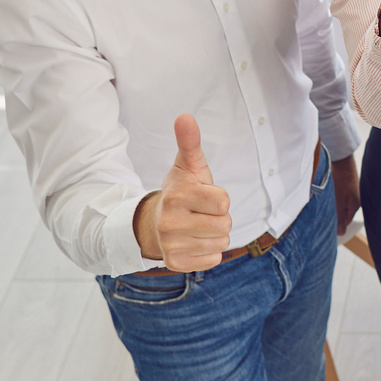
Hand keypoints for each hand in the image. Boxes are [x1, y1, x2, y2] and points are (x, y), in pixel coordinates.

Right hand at [134, 114, 232, 271]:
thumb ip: (189, 142)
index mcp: (176, 196)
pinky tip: (194, 242)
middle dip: (219, 218)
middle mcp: (170, 222)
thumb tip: (184, 116)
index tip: (204, 197)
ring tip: (198, 227)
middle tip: (201, 213)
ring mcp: (171, 245)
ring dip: (215, 235)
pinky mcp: (176, 264)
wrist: (155, 223)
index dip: (219, 199)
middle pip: (225, 224)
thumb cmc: (181, 192)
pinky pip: (214, 259)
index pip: (224, 202)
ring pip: (221, 243)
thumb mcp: (187, 166)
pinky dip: (209, 252)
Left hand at [333, 151, 360, 233]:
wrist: (342, 160)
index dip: (336, 224)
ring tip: (325, 203)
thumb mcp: (338, 201)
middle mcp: (356, 200)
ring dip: (334, 206)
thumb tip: (341, 234)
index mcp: (356, 205)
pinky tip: (329, 194)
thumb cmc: (341, 180)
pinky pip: (341, 197)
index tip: (325, 224)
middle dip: (335, 215)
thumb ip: (339, 217)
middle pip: (344, 214)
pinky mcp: (348, 186)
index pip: (346, 222)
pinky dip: (335, 198)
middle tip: (323, 214)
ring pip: (342, 205)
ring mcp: (353, 193)